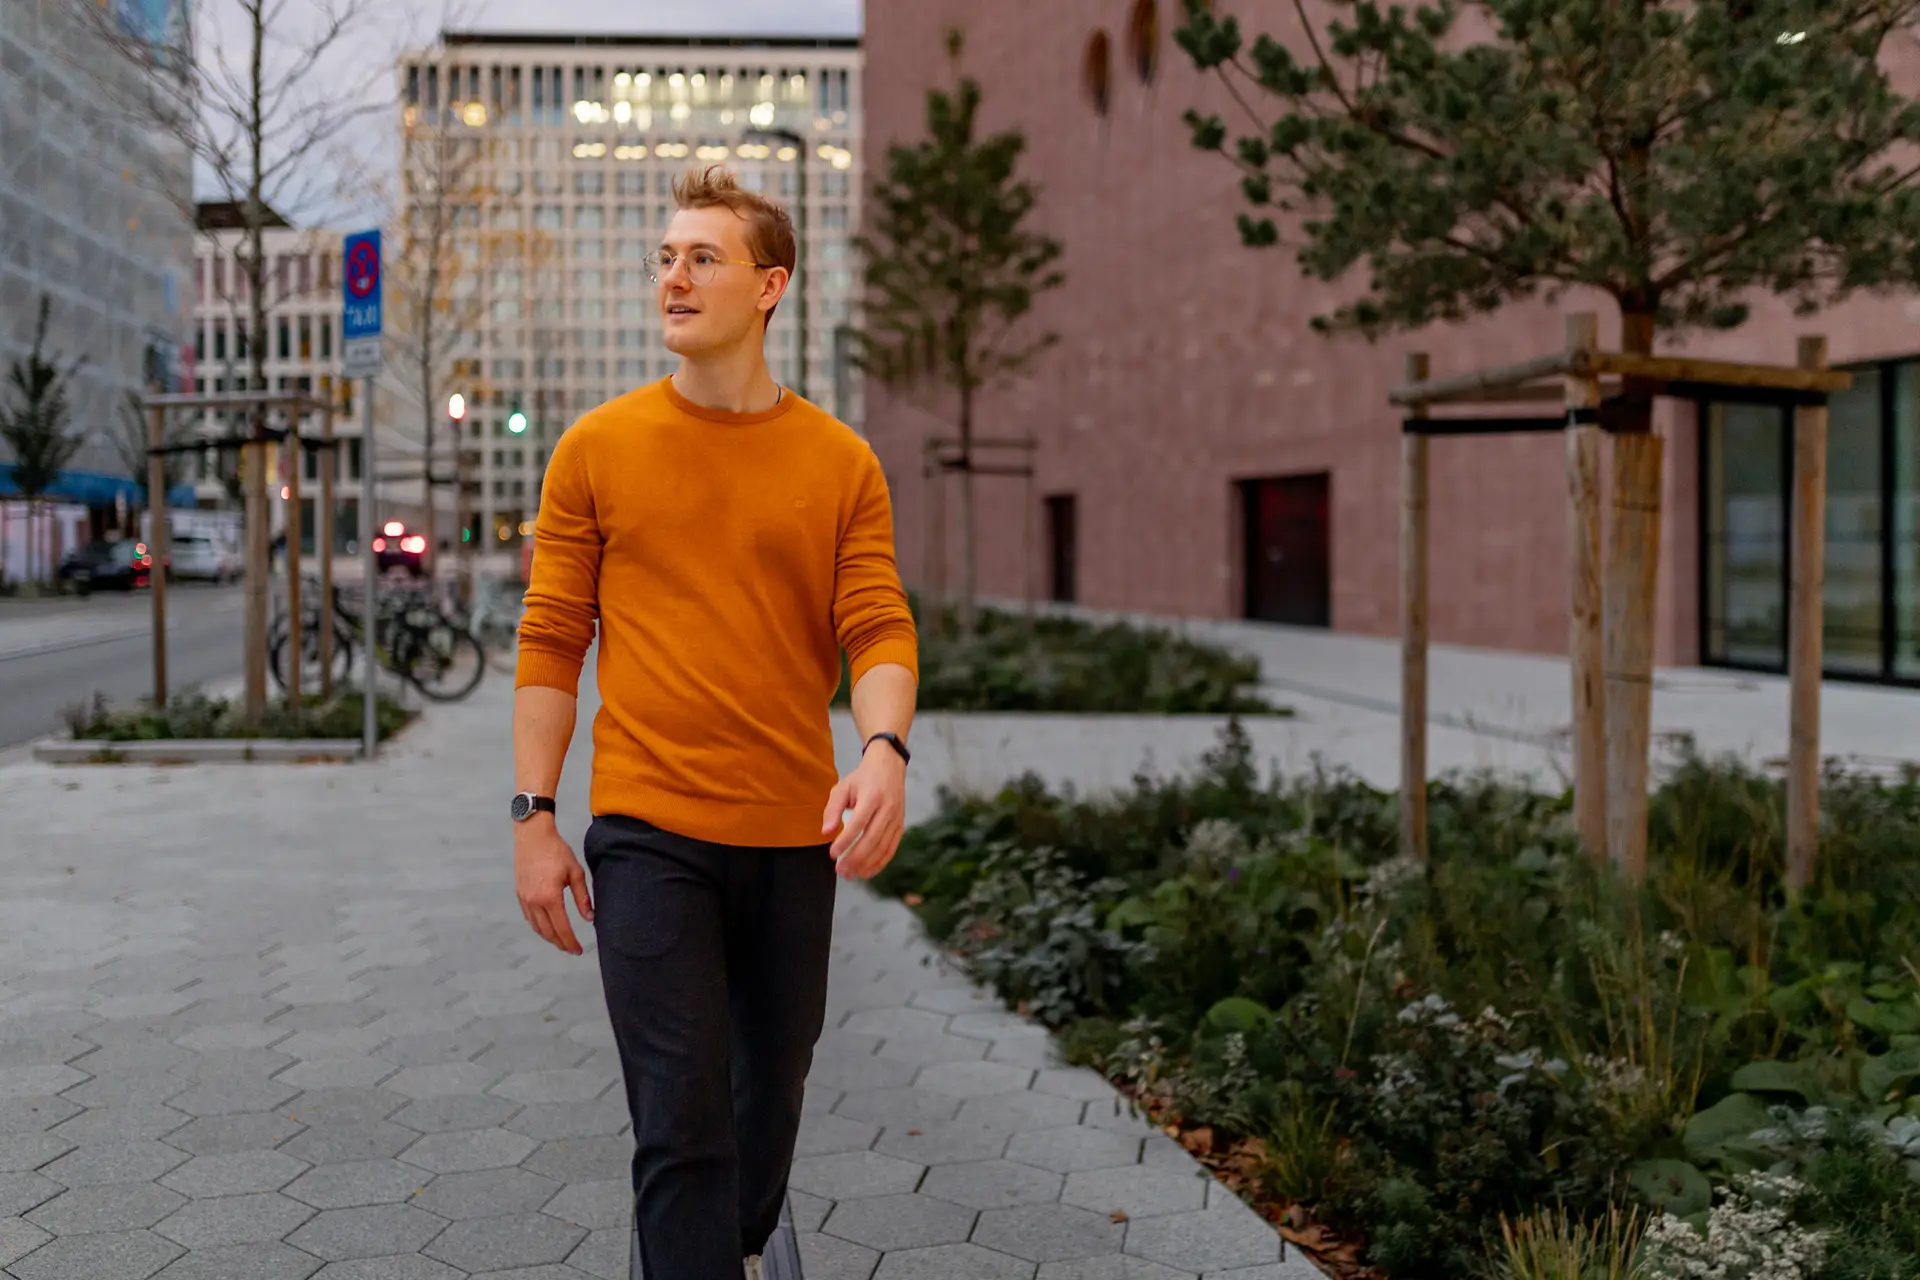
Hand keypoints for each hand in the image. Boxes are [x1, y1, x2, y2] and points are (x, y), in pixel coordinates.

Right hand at [514, 819, 593, 954]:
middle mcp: (534, 902)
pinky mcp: (519, 894)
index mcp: (550, 897)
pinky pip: (529, 918)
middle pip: (548, 932)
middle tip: (571, 949)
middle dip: (560, 944)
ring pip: (537, 927)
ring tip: (561, 941)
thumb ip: (582, 897)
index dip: (571, 942)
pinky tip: (547, 927)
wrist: (532, 837)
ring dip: (549, 937)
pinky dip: (539, 927)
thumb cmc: (556, 851)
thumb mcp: (575, 873)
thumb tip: (589, 918)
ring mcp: (524, 899)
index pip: (562, 928)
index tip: (578, 950)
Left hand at [821, 743, 907, 879]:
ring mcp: (896, 818)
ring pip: (883, 846)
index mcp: (872, 796)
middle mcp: (888, 808)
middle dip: (855, 858)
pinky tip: (867, 872)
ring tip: (850, 874)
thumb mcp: (843, 787)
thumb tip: (825, 833)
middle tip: (840, 870)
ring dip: (866, 863)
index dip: (845, 841)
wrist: (889, 766)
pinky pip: (891, 848)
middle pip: (872, 839)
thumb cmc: (862, 778)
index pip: (858, 823)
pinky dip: (880, 862)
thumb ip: (832, 809)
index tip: (832, 854)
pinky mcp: (900, 825)